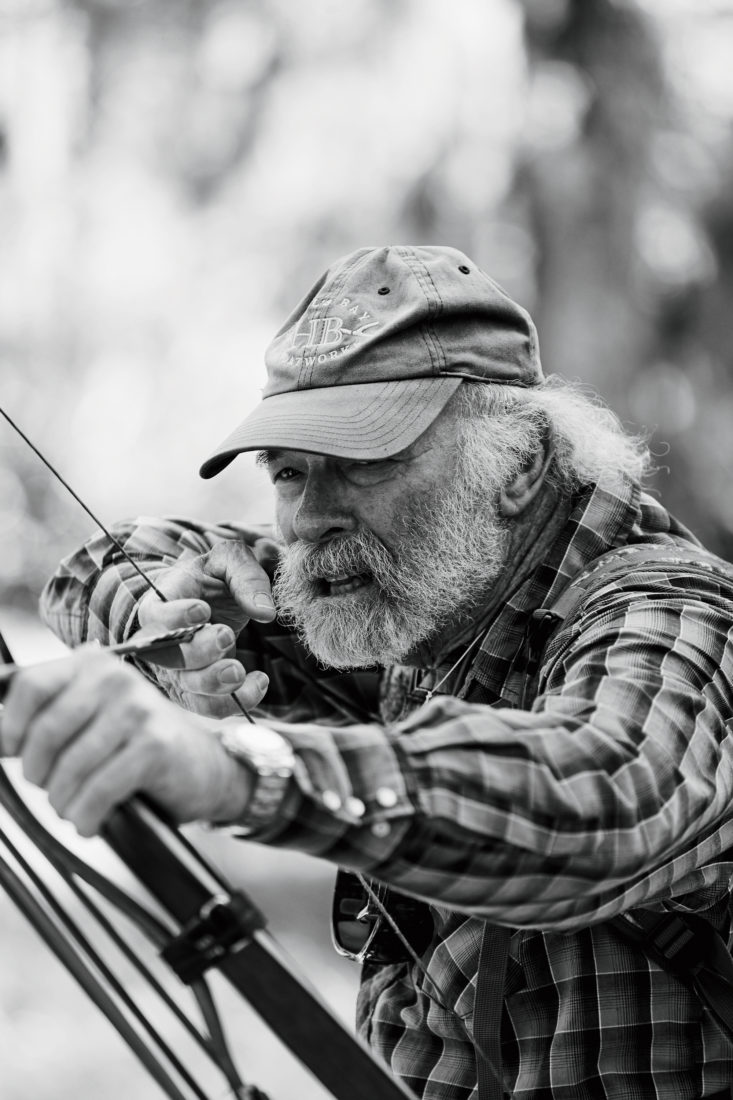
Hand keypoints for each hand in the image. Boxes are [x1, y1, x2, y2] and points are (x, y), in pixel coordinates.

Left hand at [0, 648, 253, 835]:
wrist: (204, 766)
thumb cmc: (139, 745)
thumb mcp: (95, 717)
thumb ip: (52, 715)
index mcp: (92, 665)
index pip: (30, 686)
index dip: (9, 727)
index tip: (9, 753)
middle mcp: (115, 679)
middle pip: (45, 731)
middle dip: (38, 773)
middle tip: (50, 789)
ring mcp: (137, 710)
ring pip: (70, 766)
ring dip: (63, 801)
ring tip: (73, 810)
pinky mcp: (154, 745)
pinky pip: (99, 789)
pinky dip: (87, 815)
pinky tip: (92, 822)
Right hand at [134, 538, 280, 716]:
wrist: (211, 601)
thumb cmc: (214, 579)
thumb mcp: (230, 561)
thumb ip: (246, 576)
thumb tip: (265, 611)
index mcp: (161, 605)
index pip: (156, 616)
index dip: (175, 617)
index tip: (202, 610)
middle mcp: (162, 644)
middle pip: (168, 658)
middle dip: (198, 651)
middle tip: (226, 635)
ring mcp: (178, 673)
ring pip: (188, 688)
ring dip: (215, 683)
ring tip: (241, 671)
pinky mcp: (198, 693)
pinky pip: (211, 708)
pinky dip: (235, 702)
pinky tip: (259, 683)